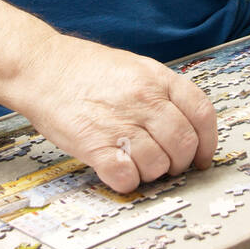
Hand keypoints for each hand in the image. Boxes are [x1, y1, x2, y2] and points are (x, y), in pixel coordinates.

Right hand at [6, 34, 217, 193]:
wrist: (42, 68)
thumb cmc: (83, 69)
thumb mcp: (133, 67)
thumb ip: (160, 92)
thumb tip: (185, 125)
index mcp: (157, 78)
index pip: (202, 113)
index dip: (208, 142)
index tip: (202, 157)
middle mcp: (144, 100)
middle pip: (184, 144)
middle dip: (179, 162)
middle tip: (166, 164)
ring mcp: (121, 123)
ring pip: (158, 165)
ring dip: (150, 172)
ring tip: (135, 163)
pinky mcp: (96, 146)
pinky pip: (127, 177)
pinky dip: (127, 181)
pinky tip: (117, 170)